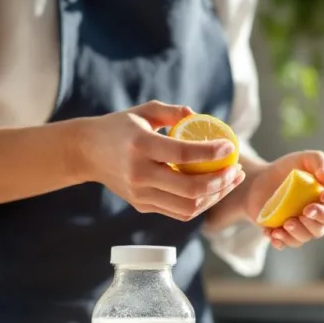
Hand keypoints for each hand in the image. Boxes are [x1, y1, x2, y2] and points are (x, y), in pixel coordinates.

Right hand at [75, 101, 245, 220]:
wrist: (86, 152)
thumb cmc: (119, 127)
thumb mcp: (144, 111)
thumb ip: (172, 111)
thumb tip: (198, 116)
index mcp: (140, 145)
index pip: (183, 154)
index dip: (212, 153)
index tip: (230, 147)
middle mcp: (140, 174)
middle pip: (191, 188)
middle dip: (221, 181)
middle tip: (237, 169)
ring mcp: (141, 194)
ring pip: (189, 206)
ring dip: (216, 195)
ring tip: (231, 180)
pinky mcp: (142, 206)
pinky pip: (180, 212)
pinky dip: (202, 202)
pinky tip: (214, 189)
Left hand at [242, 151, 323, 248]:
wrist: (258, 181)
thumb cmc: (286, 169)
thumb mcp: (304, 158)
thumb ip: (321, 162)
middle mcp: (320, 212)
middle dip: (320, 217)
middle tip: (306, 210)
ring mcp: (304, 225)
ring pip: (309, 235)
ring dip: (300, 231)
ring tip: (286, 223)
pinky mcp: (287, 233)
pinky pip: (289, 243)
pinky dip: (282, 241)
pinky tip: (272, 233)